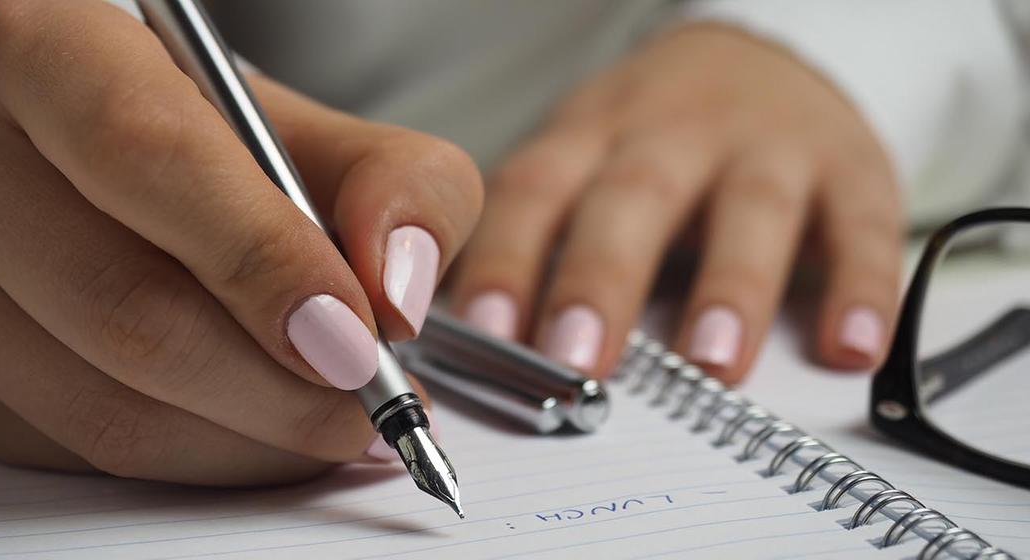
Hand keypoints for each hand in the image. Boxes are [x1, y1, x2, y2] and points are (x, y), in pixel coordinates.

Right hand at [0, 0, 480, 484]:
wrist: (148, 193)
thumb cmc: (238, 157)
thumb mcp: (340, 142)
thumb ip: (403, 188)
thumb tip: (394, 289)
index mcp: (50, 50)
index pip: (147, 155)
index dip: (260, 257)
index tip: (353, 333)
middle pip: (123, 303)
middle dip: (274, 381)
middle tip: (367, 400)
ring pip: (104, 403)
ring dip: (249, 437)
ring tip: (333, 422)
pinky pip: (85, 453)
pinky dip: (201, 461)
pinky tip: (260, 431)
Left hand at [451, 24, 901, 382]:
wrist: (760, 60)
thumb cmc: (650, 140)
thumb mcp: (581, 162)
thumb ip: (534, 239)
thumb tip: (470, 344)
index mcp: (591, 136)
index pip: (535, 191)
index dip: (506, 259)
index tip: (483, 332)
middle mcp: (674, 134)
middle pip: (633, 198)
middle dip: (602, 280)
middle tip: (577, 360)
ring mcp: (767, 147)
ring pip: (750, 210)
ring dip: (731, 288)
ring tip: (711, 362)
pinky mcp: (851, 168)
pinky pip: (862, 226)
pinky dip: (861, 288)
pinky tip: (849, 348)